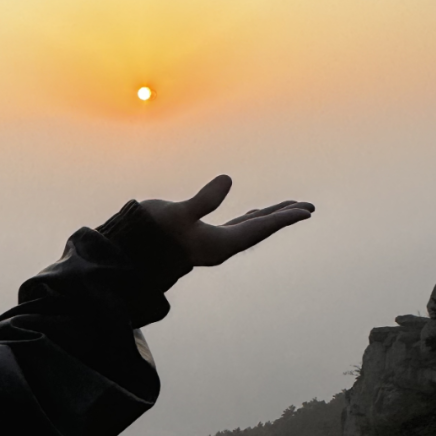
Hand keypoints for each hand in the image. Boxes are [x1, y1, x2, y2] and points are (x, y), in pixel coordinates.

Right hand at [140, 176, 312, 266]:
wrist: (128, 254)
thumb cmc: (151, 236)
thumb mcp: (177, 214)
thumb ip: (203, 200)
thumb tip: (228, 180)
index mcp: (220, 244)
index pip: (260, 228)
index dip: (283, 218)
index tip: (306, 210)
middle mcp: (220, 246)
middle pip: (259, 229)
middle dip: (282, 216)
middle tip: (307, 207)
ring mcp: (210, 243)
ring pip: (247, 228)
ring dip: (267, 217)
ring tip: (287, 208)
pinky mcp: (200, 238)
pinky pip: (233, 227)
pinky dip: (247, 218)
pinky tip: (252, 214)